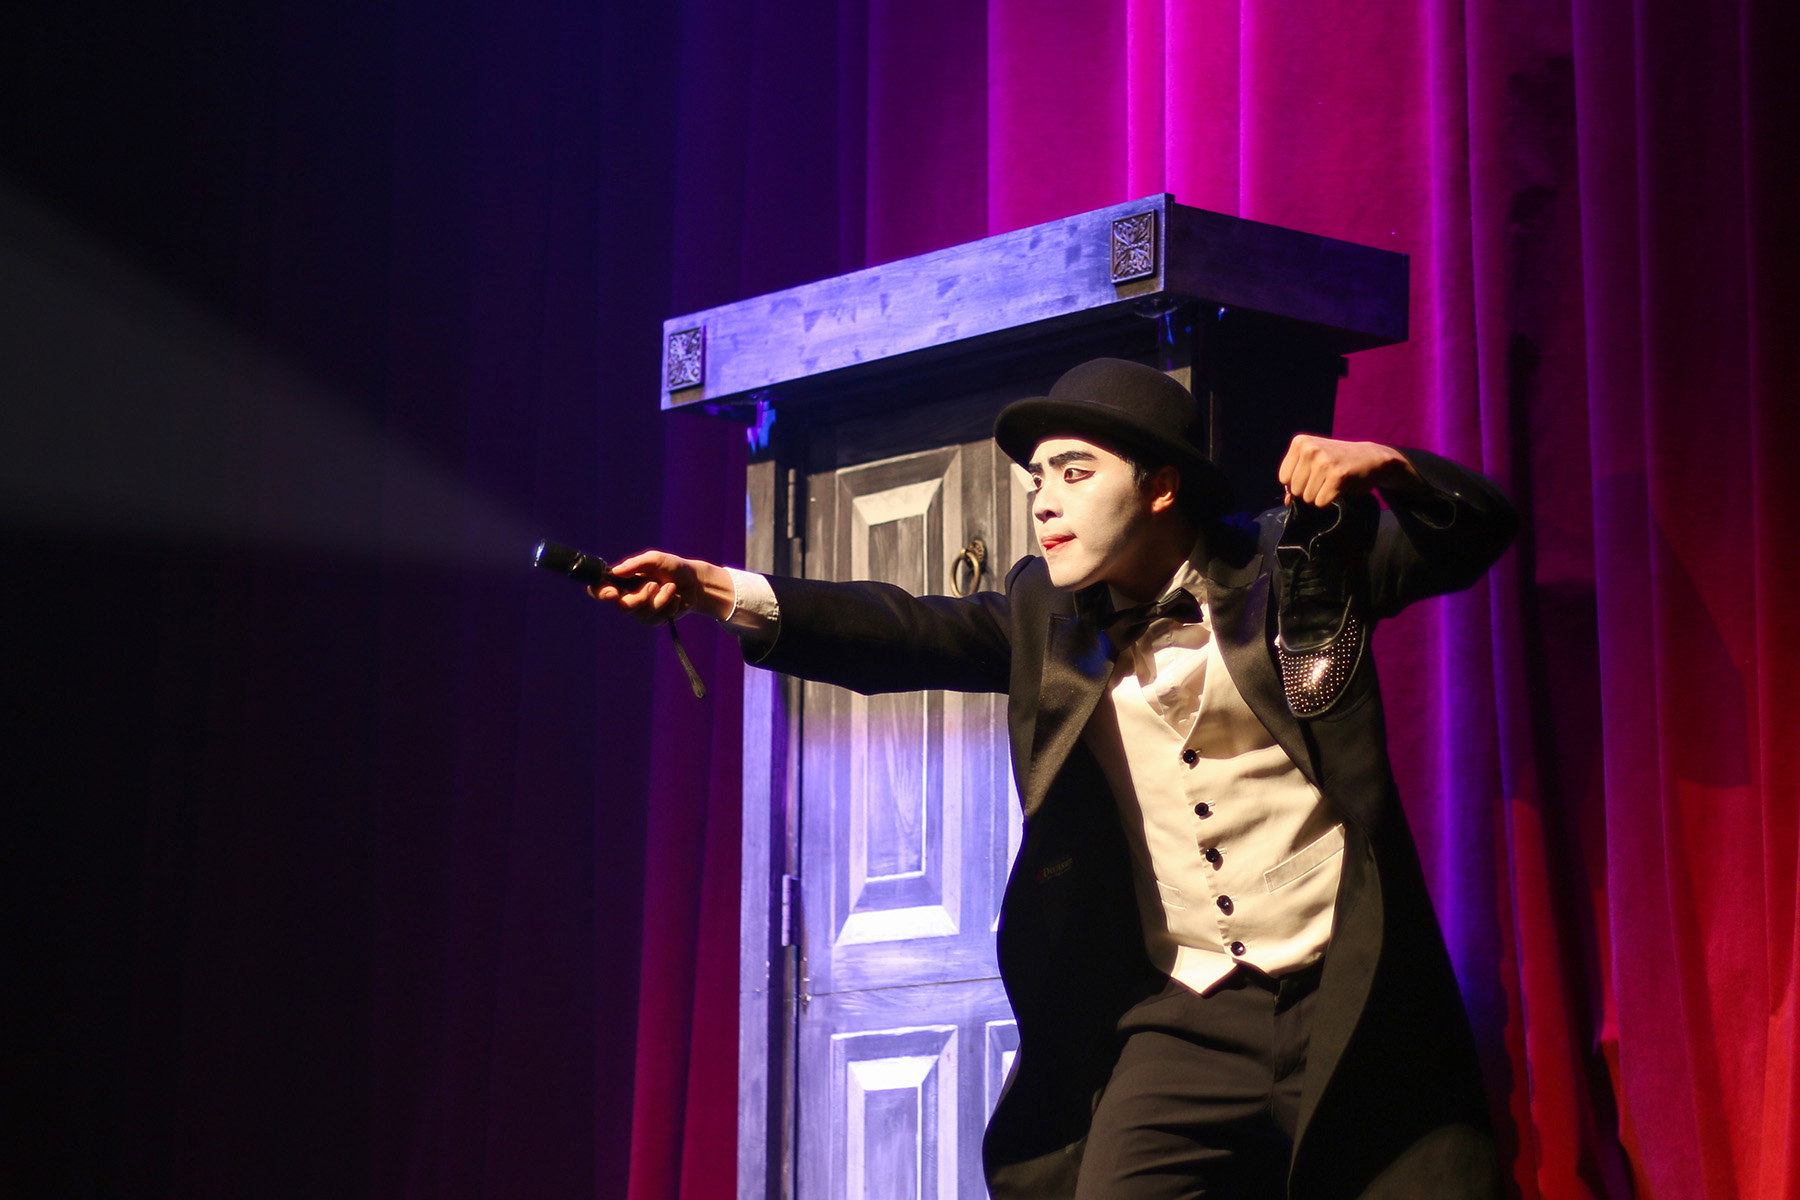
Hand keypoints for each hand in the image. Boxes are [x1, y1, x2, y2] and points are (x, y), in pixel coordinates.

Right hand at [588, 550, 734, 624]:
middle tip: (654, 584)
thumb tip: (616, 571)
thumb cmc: (673, 567)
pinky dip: (669, 608)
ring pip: (642, 615)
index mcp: (623, 580)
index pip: (600, 589)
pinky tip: (676, 599)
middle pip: (623, 607)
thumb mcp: (656, 559)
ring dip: (661, 600)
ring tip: (672, 587)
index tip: (613, 593)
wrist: (695, 582)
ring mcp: (641, 610)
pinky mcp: (655, 619)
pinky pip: (657, 620)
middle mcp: (628, 596)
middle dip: (641, 597)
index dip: (601, 593)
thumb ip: (636, 564)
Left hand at [1278, 435, 1420, 506]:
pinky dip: (1330, 500)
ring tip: (1333, 481)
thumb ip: (1296, 480)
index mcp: (1300, 442)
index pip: (1283, 478)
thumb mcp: (1313, 463)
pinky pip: (1321, 502)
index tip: (1313, 474)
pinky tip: (1340, 486)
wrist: (1371, 458)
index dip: (1298, 482)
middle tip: (1326, 479)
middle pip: (1295, 490)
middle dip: (1309, 490)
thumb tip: (1286, 502)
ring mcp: (1324, 461)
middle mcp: (1310, 449)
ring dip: (1321, 495)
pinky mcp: (1337, 475)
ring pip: (1308, 498)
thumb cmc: (1337, 462)